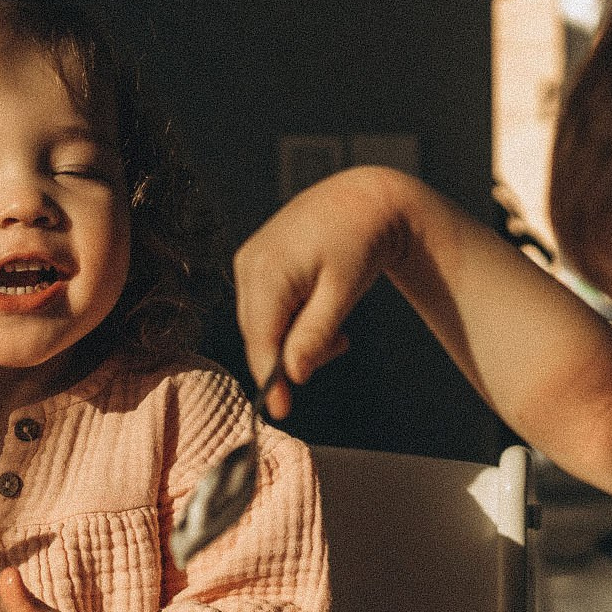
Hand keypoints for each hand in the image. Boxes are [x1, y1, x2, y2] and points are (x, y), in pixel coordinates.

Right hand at [234, 166, 417, 417]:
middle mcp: (248, 264)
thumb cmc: (359, 241)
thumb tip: (292, 376)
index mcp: (267, 270)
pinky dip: (292, 320)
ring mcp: (248, 262)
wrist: (364, 199)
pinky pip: (266, 307)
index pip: (260, 338)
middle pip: (258, 334)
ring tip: (337, 328)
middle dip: (292, 355)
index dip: (270, 379)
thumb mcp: (343, 293)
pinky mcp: (256, 263)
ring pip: (262, 323)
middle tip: (338, 347)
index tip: (281, 412)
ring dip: (295, 338)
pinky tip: (321, 312)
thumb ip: (314, 334)